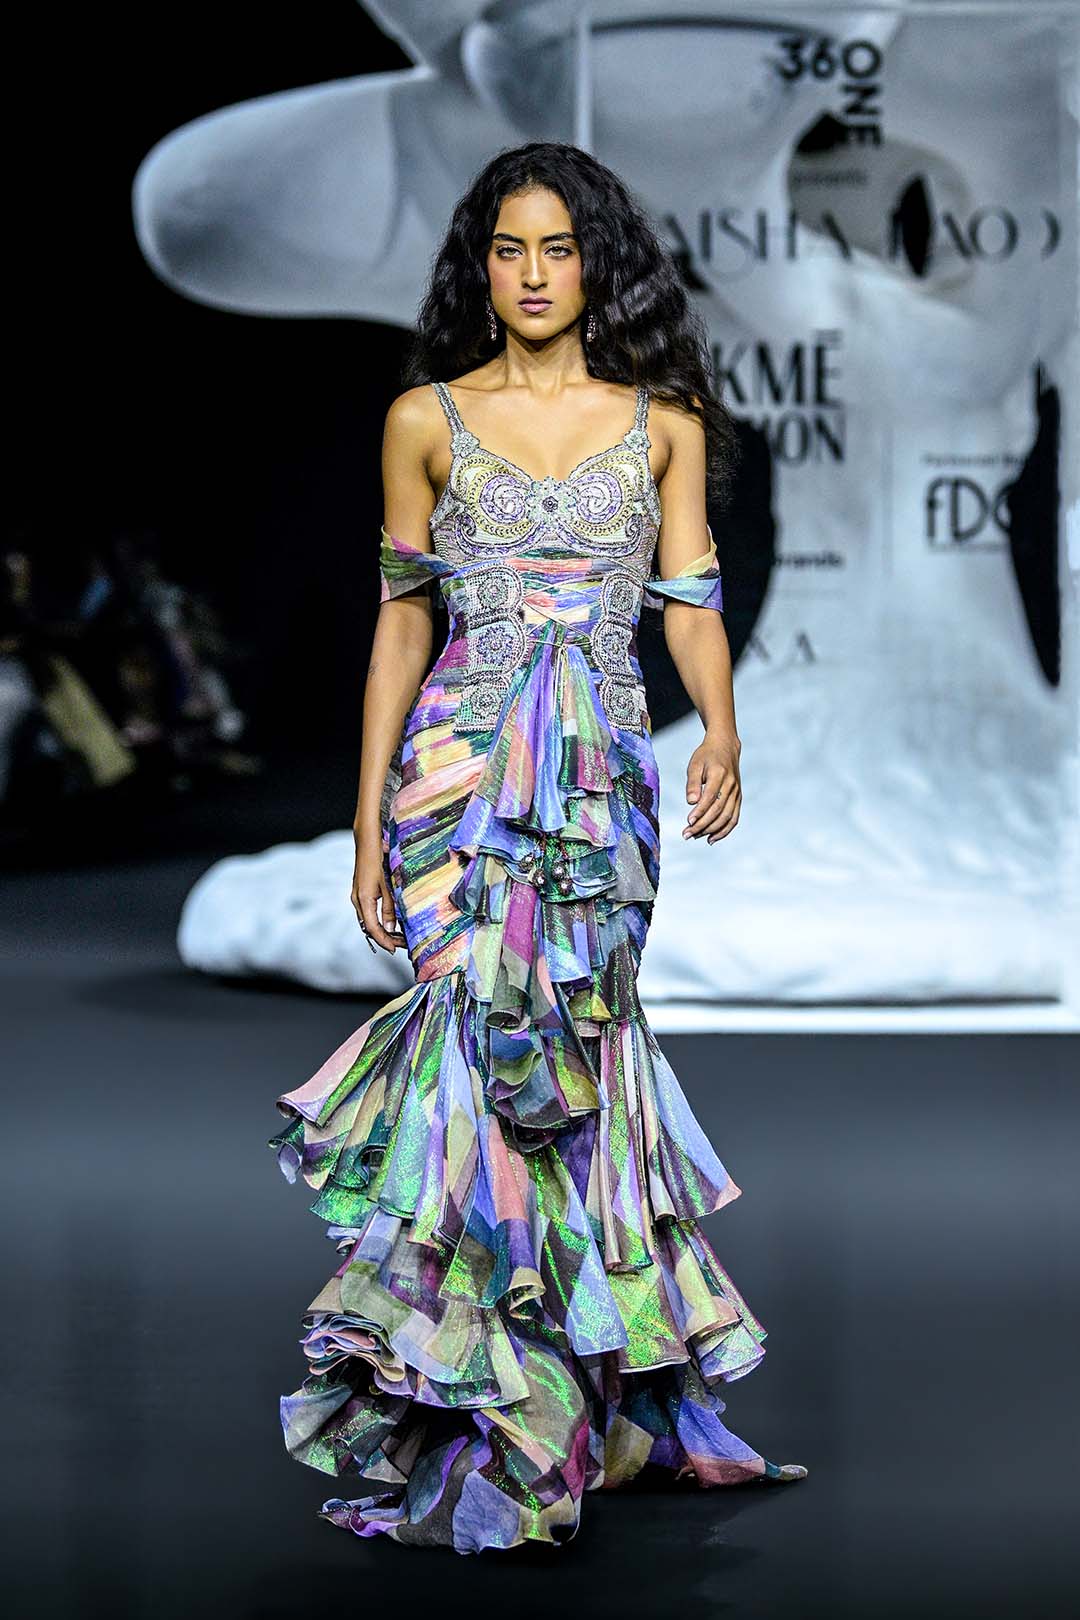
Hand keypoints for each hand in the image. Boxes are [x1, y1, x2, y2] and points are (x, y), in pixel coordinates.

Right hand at [350, 836, 403, 951]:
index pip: (372, 928)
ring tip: (398, 937)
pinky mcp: (360, 893)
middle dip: (384, 938)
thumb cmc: (379, 859)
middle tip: (402, 945)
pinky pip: (367, 913)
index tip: (395, 949)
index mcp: (363, 900)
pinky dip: (378, 921)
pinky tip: (390, 923)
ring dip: (382, 931)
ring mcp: (357, 897)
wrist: (367, 841)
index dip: (384, 941)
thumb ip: (389, 906)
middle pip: (369, 928)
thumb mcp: (388, 884)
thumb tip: (390, 927)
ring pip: (367, 921)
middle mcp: (357, 900)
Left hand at [683, 730, 741, 842]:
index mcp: (720, 774)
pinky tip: (711, 839)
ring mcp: (737, 792)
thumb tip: (691, 802)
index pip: (710, 798)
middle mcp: (731, 785)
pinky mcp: (738, 798)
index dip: (700, 812)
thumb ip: (693, 783)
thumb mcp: (695, 764)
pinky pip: (734, 818)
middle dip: (702, 825)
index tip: (688, 822)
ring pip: (727, 817)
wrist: (725, 747)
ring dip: (711, 830)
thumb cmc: (706, 756)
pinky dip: (724, 830)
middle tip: (686, 834)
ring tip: (695, 837)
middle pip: (718, 810)